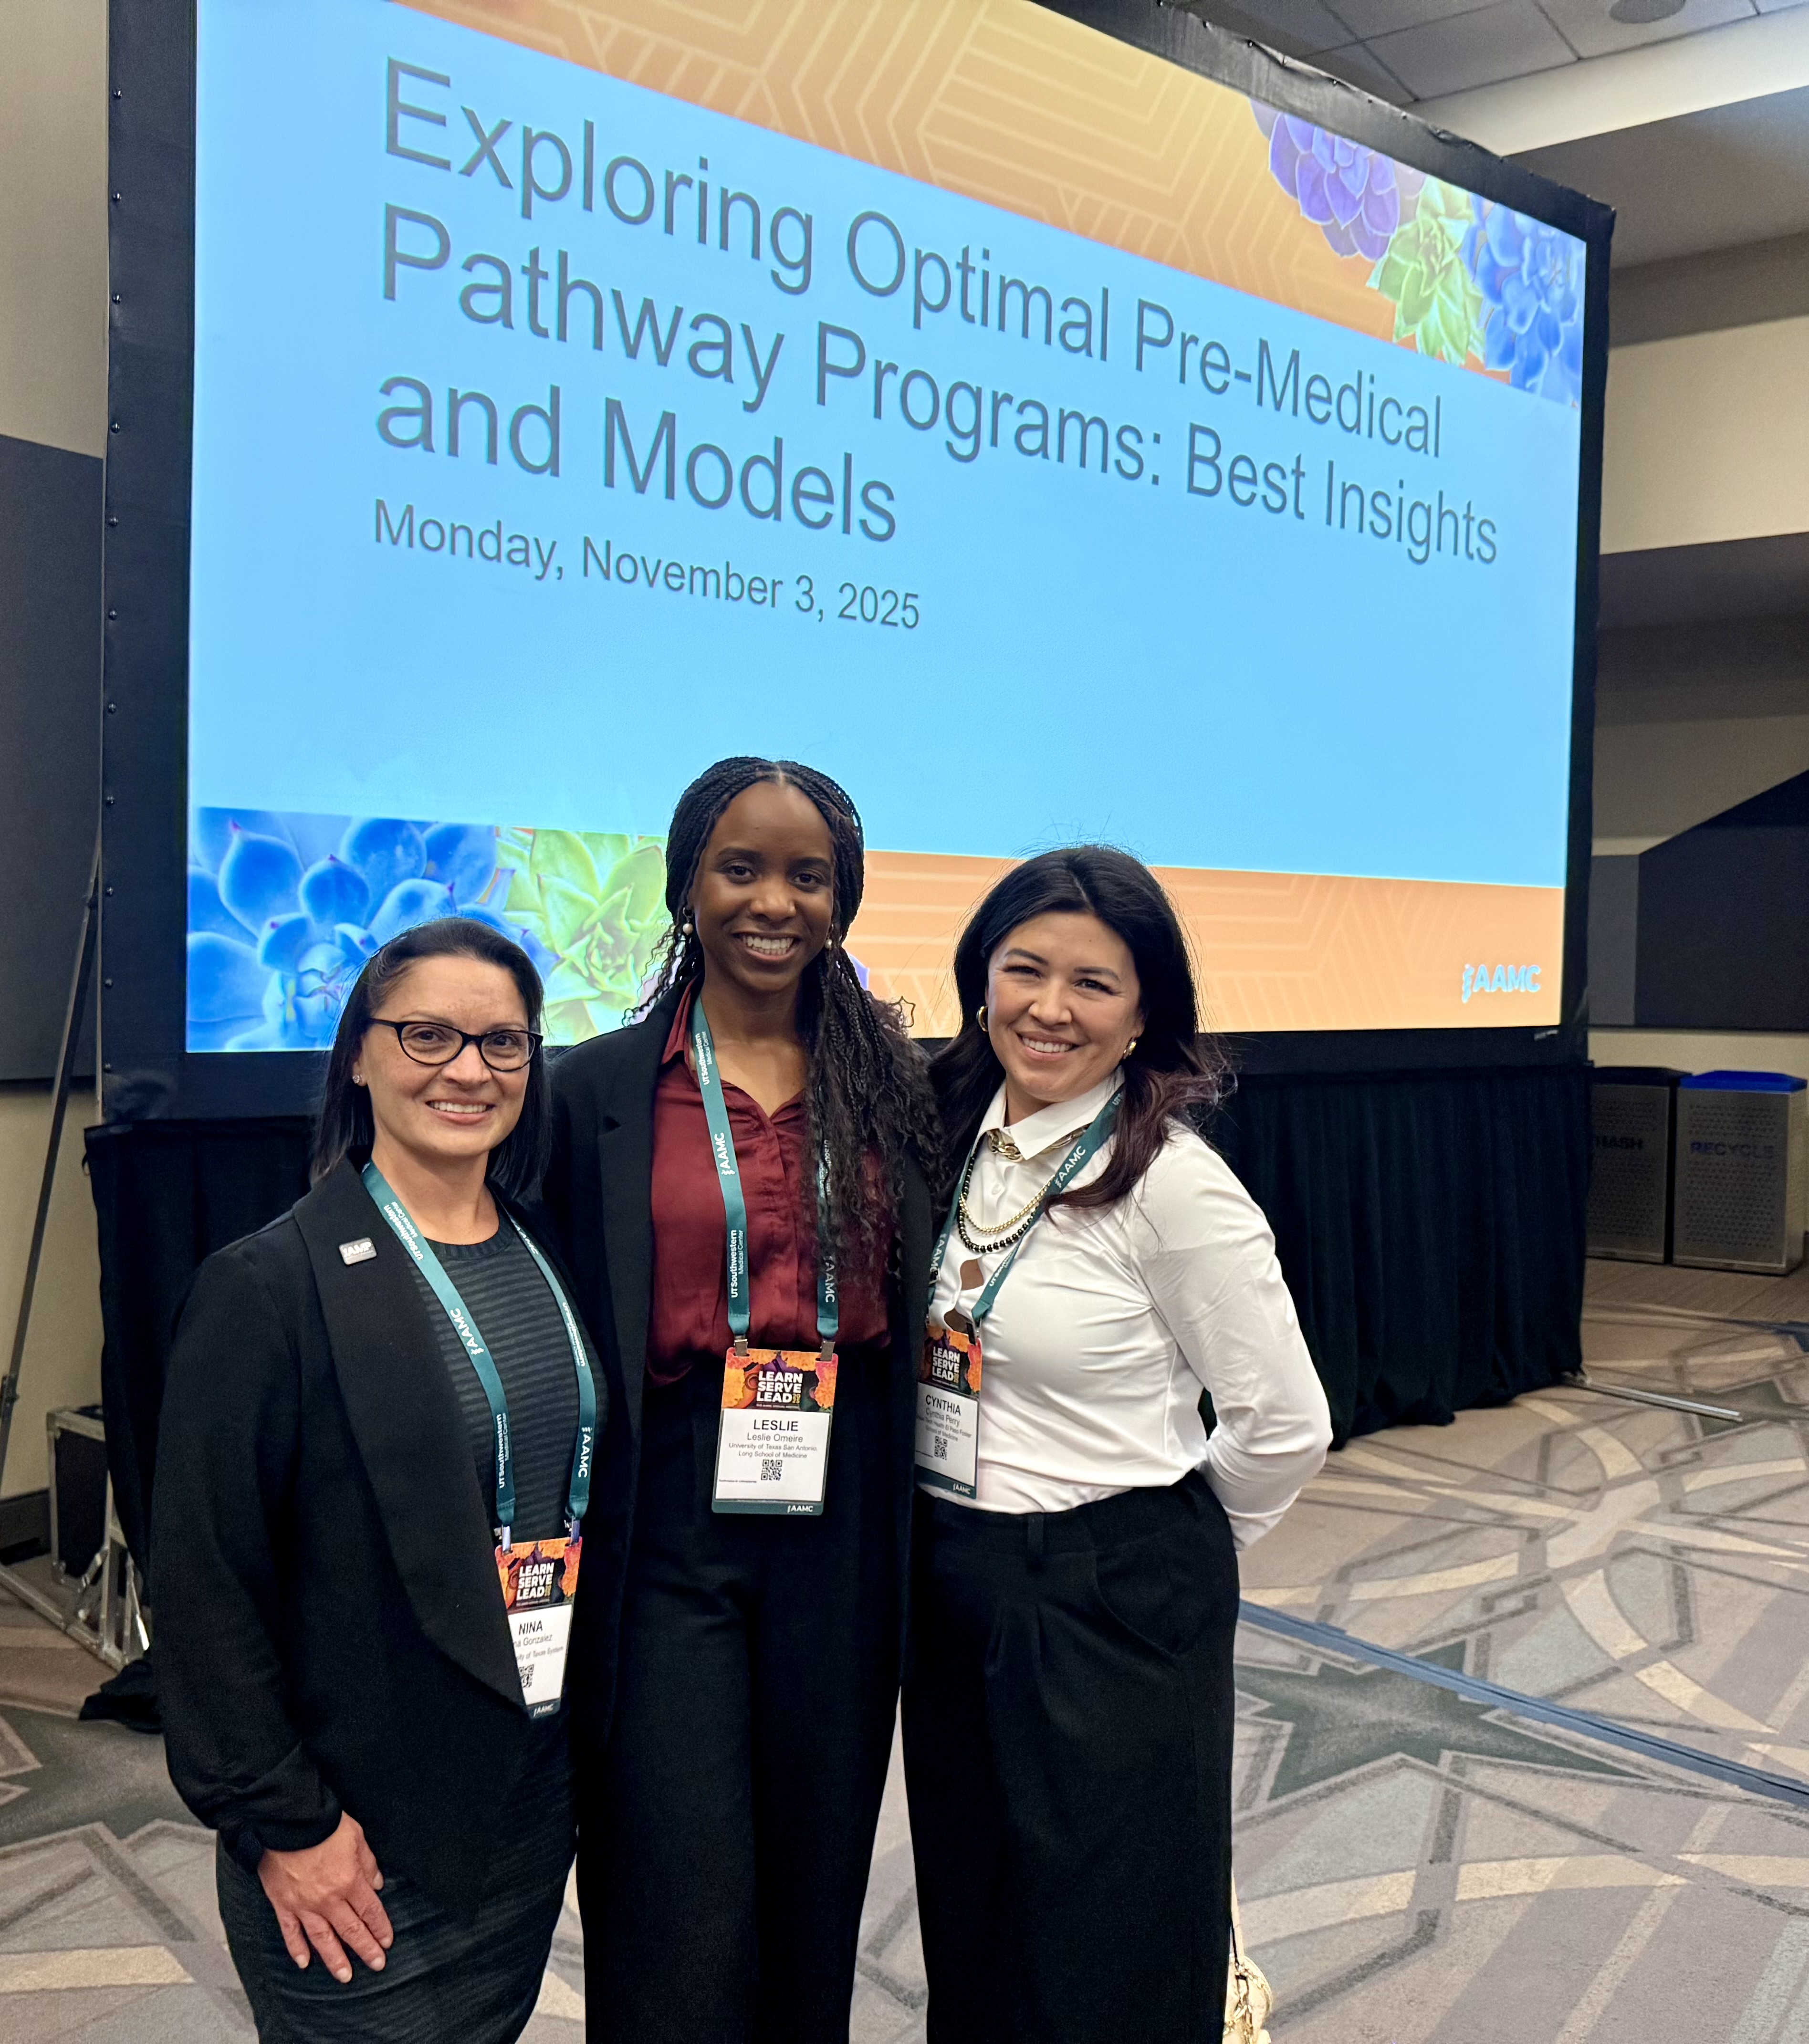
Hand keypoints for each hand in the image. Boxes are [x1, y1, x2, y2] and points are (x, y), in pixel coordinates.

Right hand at [257, 1812, 392, 1982]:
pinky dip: (297, 1949)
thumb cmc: (322, 1824)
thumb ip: (368, 1863)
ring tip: (345, 1976)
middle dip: (365, 1949)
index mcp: (349, 1881)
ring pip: (322, 1939)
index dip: (380, 1927)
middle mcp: (328, 1899)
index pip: (370, 1911)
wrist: (287, 1821)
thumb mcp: (356, 1836)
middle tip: (376, 1964)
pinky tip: (304, 1963)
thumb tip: (376, 1884)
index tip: (387, 1941)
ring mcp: (304, 1905)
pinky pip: (291, 1932)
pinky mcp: (283, 1904)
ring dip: (335, 1959)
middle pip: (351, 1930)